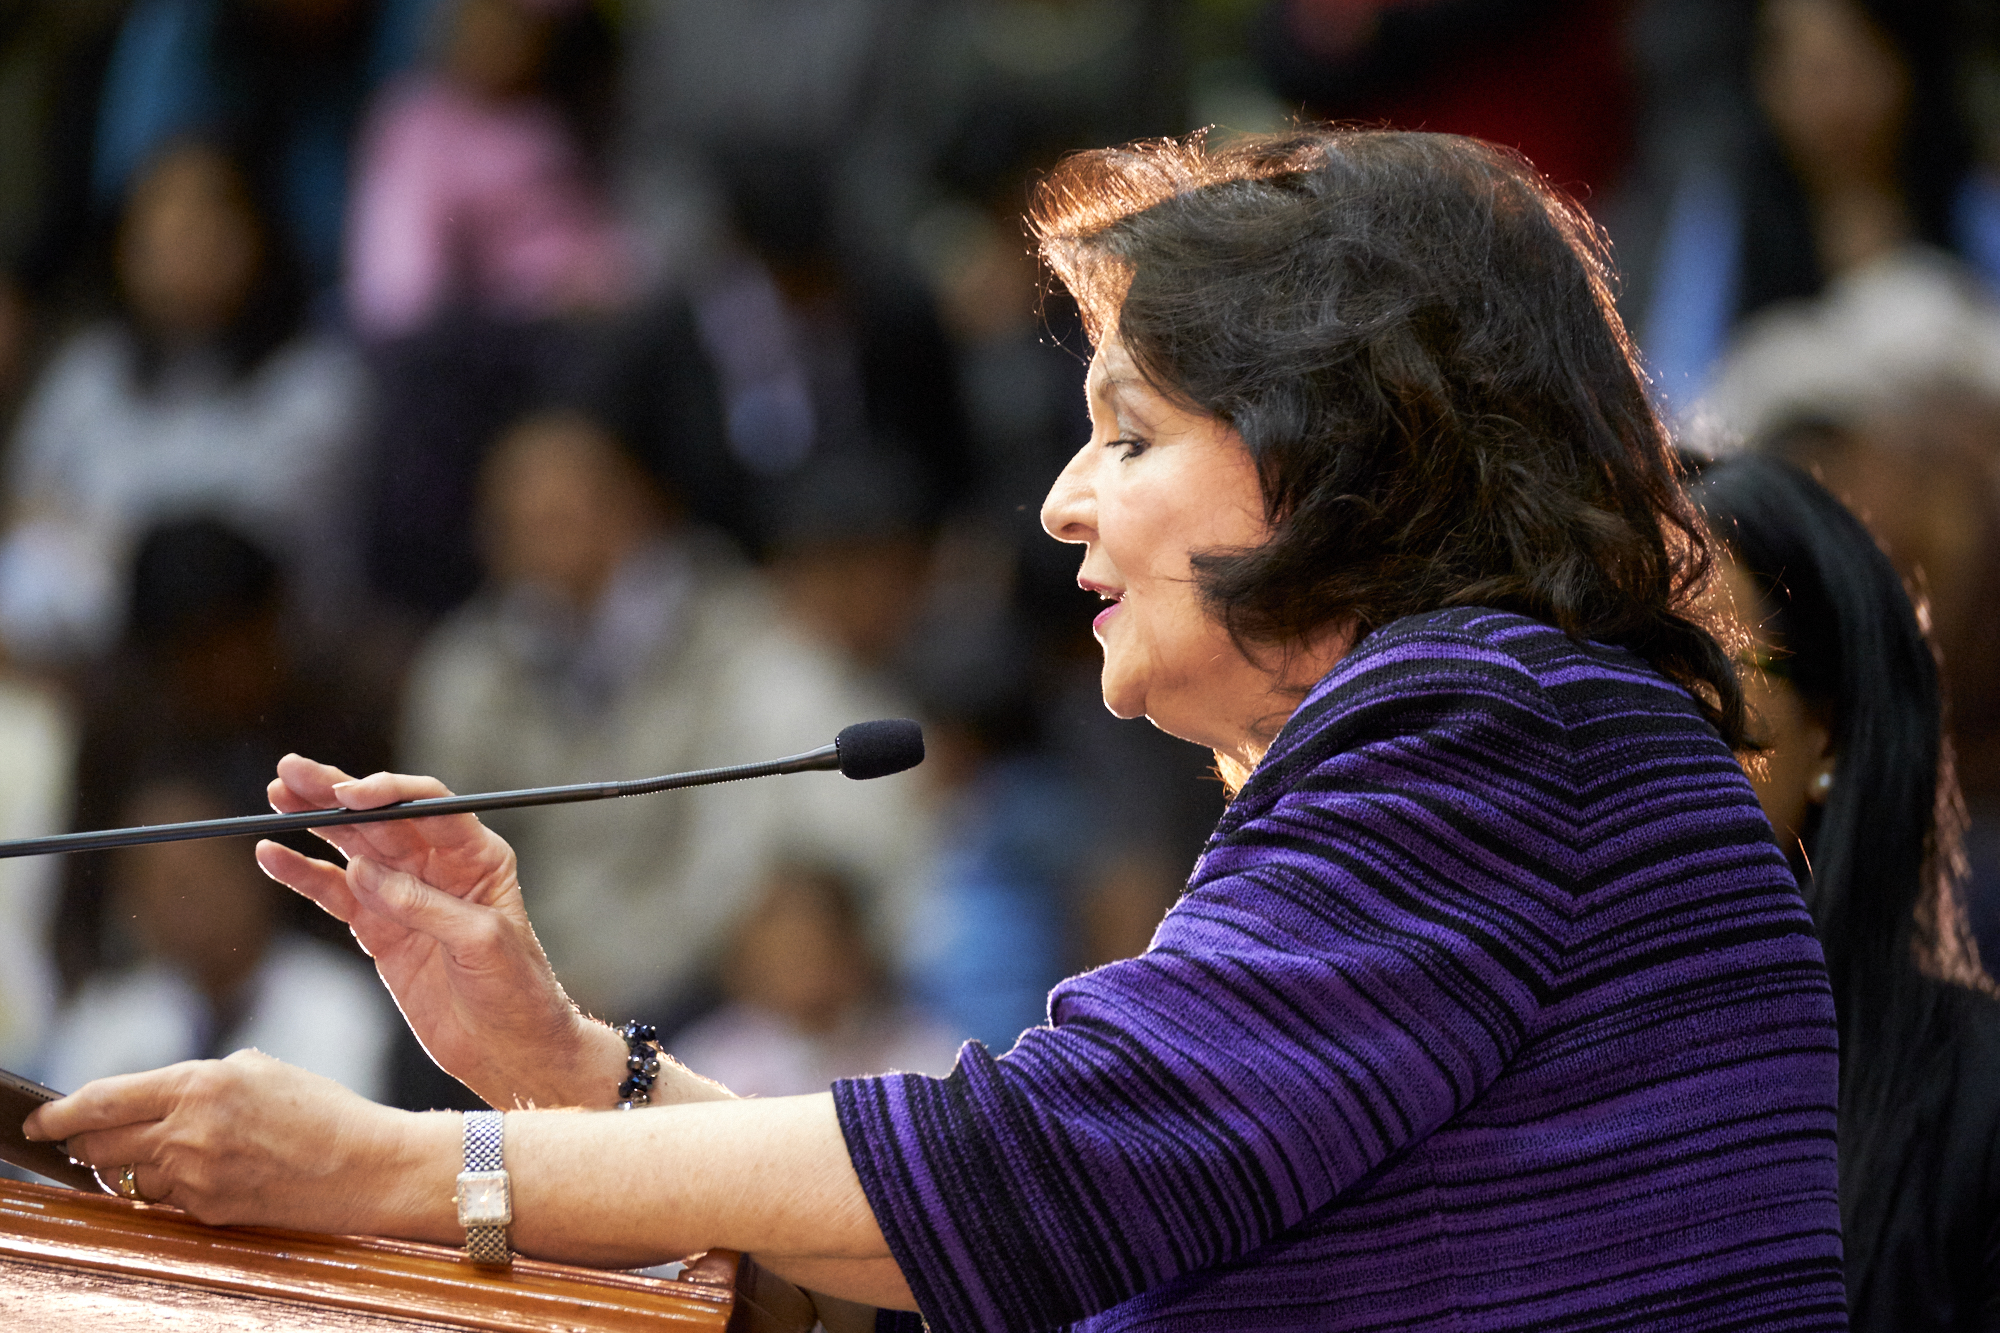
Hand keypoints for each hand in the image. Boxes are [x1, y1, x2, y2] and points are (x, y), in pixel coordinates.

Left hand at [21, 1050, 455, 1238]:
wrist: (368, 1165)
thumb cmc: (324, 1111)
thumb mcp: (260, 1071)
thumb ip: (199, 1080)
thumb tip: (152, 1098)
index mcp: (202, 1084)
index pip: (102, 1099)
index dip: (59, 1112)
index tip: (39, 1120)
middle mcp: (190, 1131)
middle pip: (99, 1143)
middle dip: (83, 1142)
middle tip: (82, 1139)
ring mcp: (196, 1177)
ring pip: (127, 1175)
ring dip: (131, 1165)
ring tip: (170, 1153)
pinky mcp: (208, 1210)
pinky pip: (165, 1199)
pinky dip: (171, 1185)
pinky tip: (206, 1172)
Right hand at [257, 753, 613, 1108]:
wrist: (510, 1049)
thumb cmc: (517, 991)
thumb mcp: (482, 943)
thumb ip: (425, 905)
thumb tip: (366, 872)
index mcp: (478, 858)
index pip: (430, 807)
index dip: (388, 793)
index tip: (347, 794)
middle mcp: (440, 868)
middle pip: (381, 819)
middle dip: (335, 793)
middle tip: (290, 771)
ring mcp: (404, 897)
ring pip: (352, 848)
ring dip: (314, 823)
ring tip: (275, 797)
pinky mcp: (379, 931)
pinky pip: (335, 894)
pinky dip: (304, 874)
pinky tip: (272, 855)